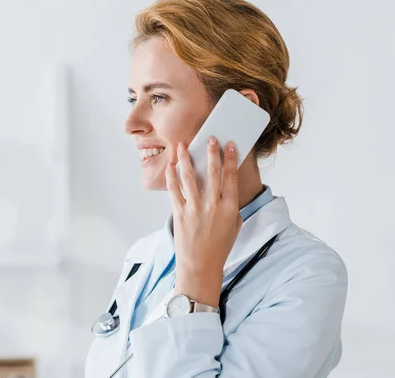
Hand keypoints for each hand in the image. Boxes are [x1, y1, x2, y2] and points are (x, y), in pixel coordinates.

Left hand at [165, 136, 242, 306]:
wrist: (200, 265)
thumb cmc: (219, 247)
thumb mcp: (234, 226)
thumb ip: (231, 207)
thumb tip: (225, 188)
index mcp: (230, 208)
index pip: (231, 177)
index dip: (230, 159)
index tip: (229, 145)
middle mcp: (213, 206)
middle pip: (213, 172)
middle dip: (212, 152)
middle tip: (210, 138)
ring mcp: (195, 208)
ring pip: (190, 177)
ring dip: (186, 158)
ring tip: (182, 145)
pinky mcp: (179, 212)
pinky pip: (174, 189)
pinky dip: (172, 176)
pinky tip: (170, 165)